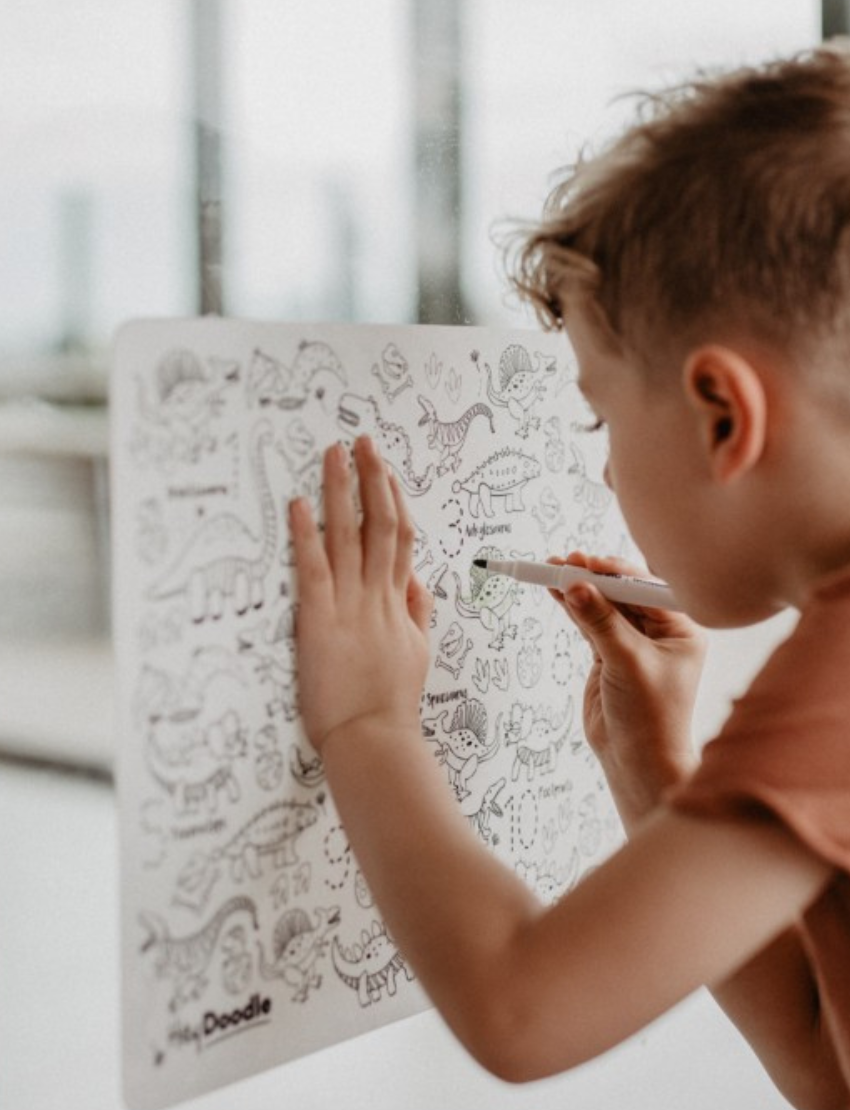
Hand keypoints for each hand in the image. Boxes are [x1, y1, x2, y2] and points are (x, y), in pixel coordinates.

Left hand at [289, 436, 432, 754]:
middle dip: (371, 477)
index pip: (400, 539)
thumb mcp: (417, 652)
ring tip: (333, 453)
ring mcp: (350, 605)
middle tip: (361, 440)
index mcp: (400, 603)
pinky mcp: (319, 620)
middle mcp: (378, 595)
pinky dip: (305, 534)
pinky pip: (314, 568)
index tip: (384, 471)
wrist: (376, 740)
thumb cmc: (391, 704)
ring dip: (341, 490)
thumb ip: (418, 613)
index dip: (394, 500)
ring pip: (349, 535)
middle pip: (380, 523)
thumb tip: (417, 582)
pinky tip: (298, 504)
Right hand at [550, 553, 706, 827]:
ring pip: (603, 606)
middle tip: (566, 562)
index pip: (644, 588)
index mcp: (680, 628)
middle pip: (622, 592)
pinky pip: (590, 622)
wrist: (638, 761)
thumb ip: (601, 623)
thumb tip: (576, 586)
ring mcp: (633, 642)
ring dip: (578, 589)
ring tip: (551, 570)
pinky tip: (555, 591)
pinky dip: (572, 608)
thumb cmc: (650, 717)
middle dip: (593, 577)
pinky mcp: (609, 655)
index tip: (586, 563)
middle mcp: (659, 631)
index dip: (614, 573)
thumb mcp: (627, 663)